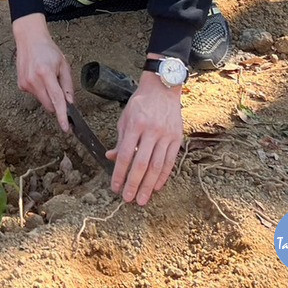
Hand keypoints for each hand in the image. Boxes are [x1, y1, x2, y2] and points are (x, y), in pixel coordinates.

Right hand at [12, 14, 73, 132]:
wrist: (29, 40)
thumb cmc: (48, 50)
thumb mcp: (63, 64)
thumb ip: (67, 85)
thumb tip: (70, 103)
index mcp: (46, 73)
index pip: (56, 99)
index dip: (62, 115)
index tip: (65, 128)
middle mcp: (33, 80)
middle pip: (49, 105)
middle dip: (56, 103)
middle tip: (59, 88)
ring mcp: (25, 84)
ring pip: (42, 101)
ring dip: (47, 95)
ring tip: (46, 77)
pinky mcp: (20, 85)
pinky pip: (35, 95)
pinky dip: (40, 91)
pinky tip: (38, 77)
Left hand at [106, 71, 183, 205]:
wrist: (163, 88)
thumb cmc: (140, 104)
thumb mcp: (125, 118)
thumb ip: (120, 140)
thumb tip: (111, 158)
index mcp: (135, 124)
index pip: (126, 154)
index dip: (120, 173)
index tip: (115, 187)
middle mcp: (151, 130)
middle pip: (142, 163)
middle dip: (134, 184)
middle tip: (129, 199)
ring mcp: (166, 135)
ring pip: (157, 165)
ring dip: (149, 185)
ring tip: (142, 199)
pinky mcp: (177, 138)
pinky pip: (170, 161)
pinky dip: (163, 176)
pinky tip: (157, 186)